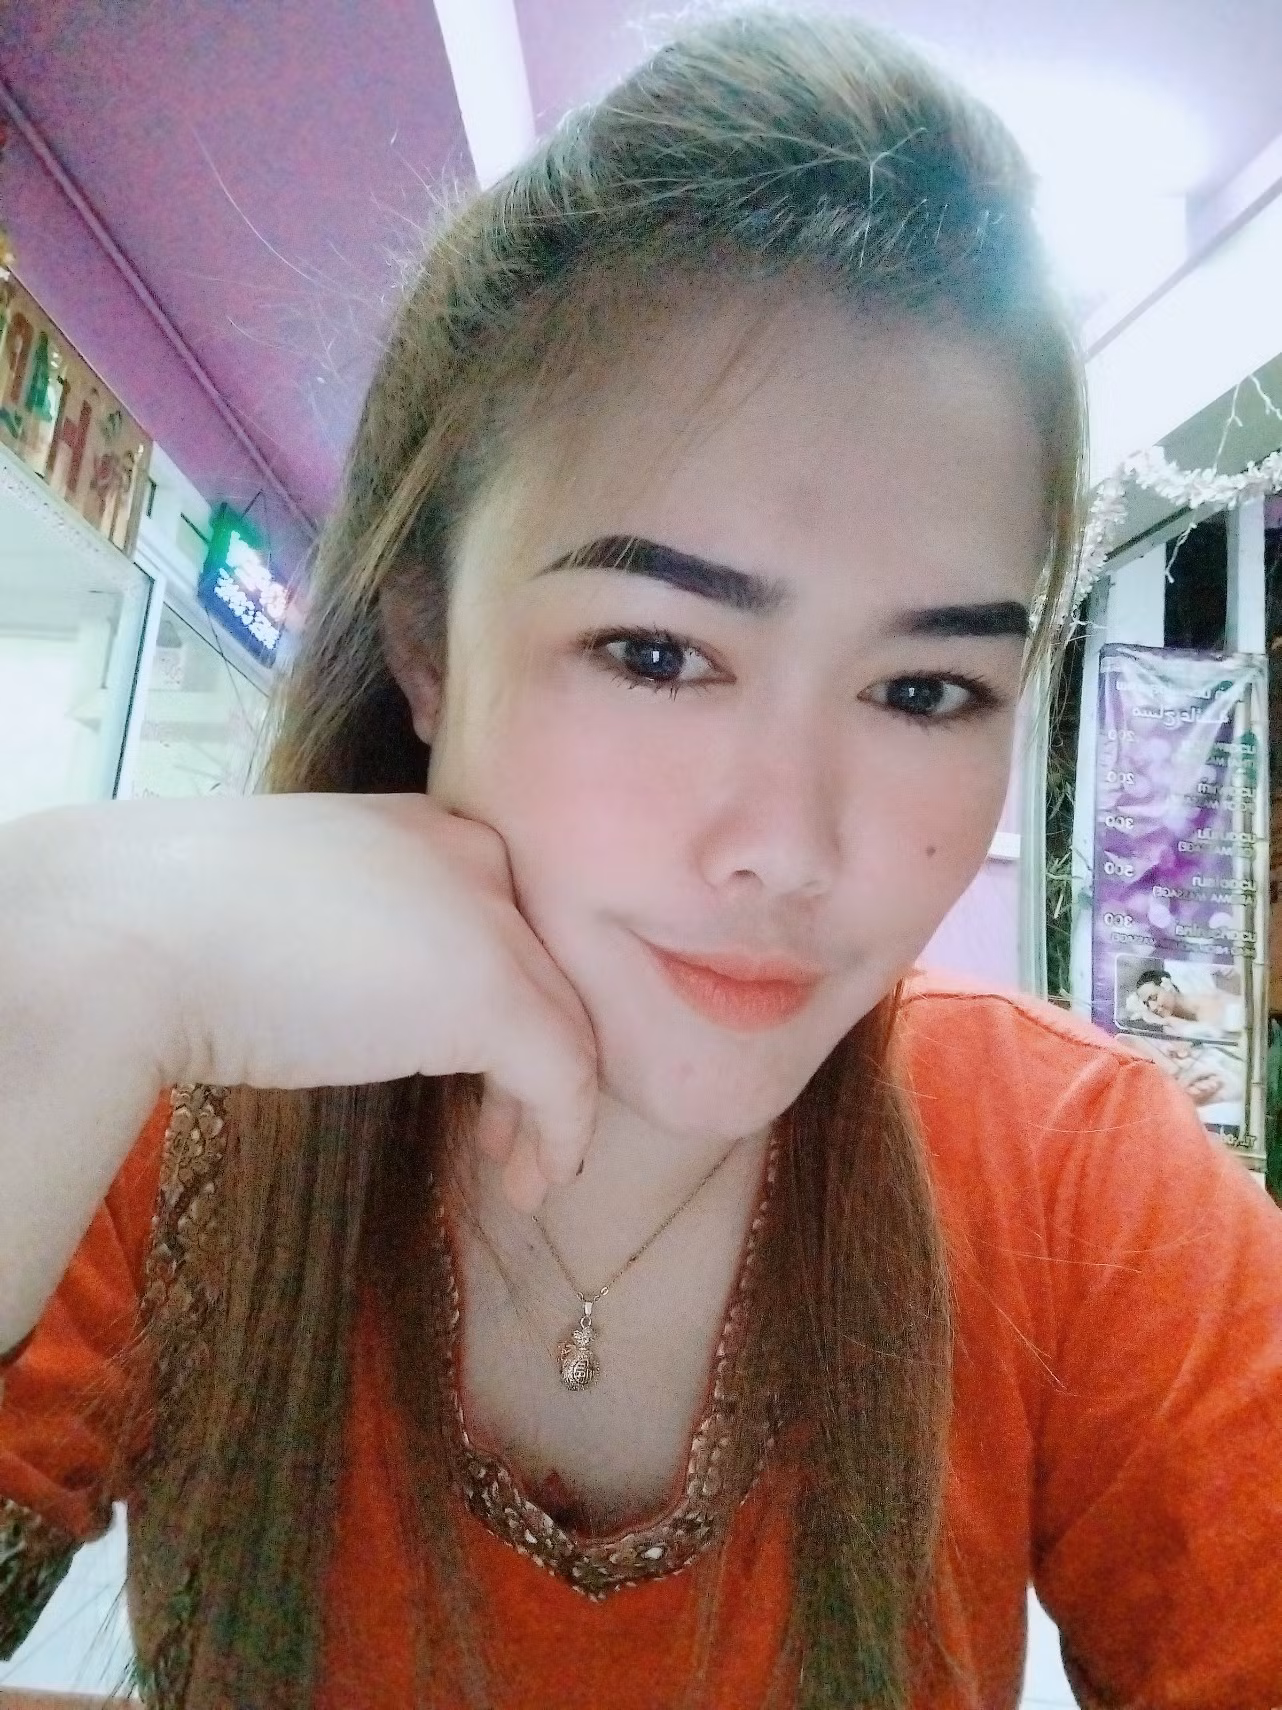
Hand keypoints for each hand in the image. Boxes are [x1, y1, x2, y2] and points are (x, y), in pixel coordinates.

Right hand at [49, 795, 600, 1209]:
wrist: (135, 937)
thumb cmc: (183, 924)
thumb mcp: (303, 909)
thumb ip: (369, 934)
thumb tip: (386, 1002)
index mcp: (424, 826)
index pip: (505, 919)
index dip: (513, 999)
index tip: (490, 1069)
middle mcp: (474, 855)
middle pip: (545, 970)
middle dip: (539, 1059)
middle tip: (514, 1133)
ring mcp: (490, 919)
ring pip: (563, 1024)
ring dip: (552, 1111)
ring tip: (529, 1174)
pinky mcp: (492, 992)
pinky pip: (560, 1075)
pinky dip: (559, 1136)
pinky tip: (534, 1183)